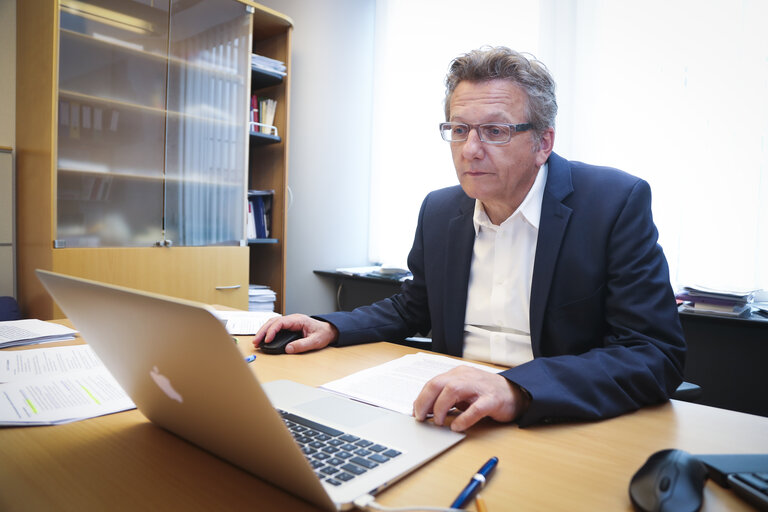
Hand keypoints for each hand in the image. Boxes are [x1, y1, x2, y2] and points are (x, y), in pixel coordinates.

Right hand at [253, 314, 337, 353]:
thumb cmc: (323, 334)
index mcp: (298, 320)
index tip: (267, 340)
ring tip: (257, 342)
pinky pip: (275, 327)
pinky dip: (268, 332)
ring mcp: (290, 322)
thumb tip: (288, 349)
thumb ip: (302, 345)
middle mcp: (292, 319)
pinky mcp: (289, 327)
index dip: (272, 331)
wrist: (329, 331)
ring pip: (272, 323)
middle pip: (273, 322)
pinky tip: (264, 339)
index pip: (280, 322)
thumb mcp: (315, 341)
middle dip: (263, 331)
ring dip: (263, 331)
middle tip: (256, 342)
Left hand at [412, 366, 528, 431]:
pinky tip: (457, 427)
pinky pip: (475, 408)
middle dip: (425, 402)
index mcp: (458, 374)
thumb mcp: (464, 392)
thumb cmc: (486, 393)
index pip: (433, 383)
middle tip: (422, 418)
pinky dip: (464, 418)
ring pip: (453, 391)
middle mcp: (467, 377)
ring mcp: (480, 387)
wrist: (516, 392)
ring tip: (439, 423)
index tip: (416, 413)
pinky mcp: (492, 400)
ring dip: (441, 408)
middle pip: (438, 384)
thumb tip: (427, 411)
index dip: (421, 399)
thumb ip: (448, 398)